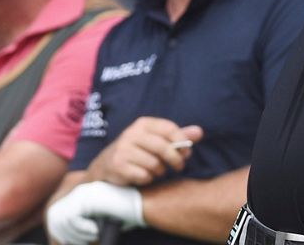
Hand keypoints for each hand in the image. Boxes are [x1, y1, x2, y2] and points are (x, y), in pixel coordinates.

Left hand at [46, 181, 143, 244]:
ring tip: (94, 236)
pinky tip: (96, 230)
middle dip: (66, 235)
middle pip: (56, 216)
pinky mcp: (89, 196)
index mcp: (81, 196)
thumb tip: (65, 241)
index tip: (65, 243)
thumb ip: (83, 227)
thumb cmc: (125, 216)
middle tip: (82, 243)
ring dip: (77, 234)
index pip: (57, 213)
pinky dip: (83, 229)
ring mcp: (84, 192)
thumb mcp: (99, 222)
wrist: (140, 206)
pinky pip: (73, 218)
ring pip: (64, 219)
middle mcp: (80, 192)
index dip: (58, 230)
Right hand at [86, 117, 203, 186]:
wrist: (104, 168)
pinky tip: (143, 176)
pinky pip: (143, 176)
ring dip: (159, 171)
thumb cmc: (136, 152)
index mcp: (142, 124)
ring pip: (154, 164)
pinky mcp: (117, 165)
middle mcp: (131, 133)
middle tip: (179, 167)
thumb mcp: (155, 141)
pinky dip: (147, 179)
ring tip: (156, 171)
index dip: (182, 142)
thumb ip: (177, 137)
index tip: (187, 153)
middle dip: (175, 160)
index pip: (169, 128)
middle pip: (163, 147)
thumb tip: (199, 132)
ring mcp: (123, 149)